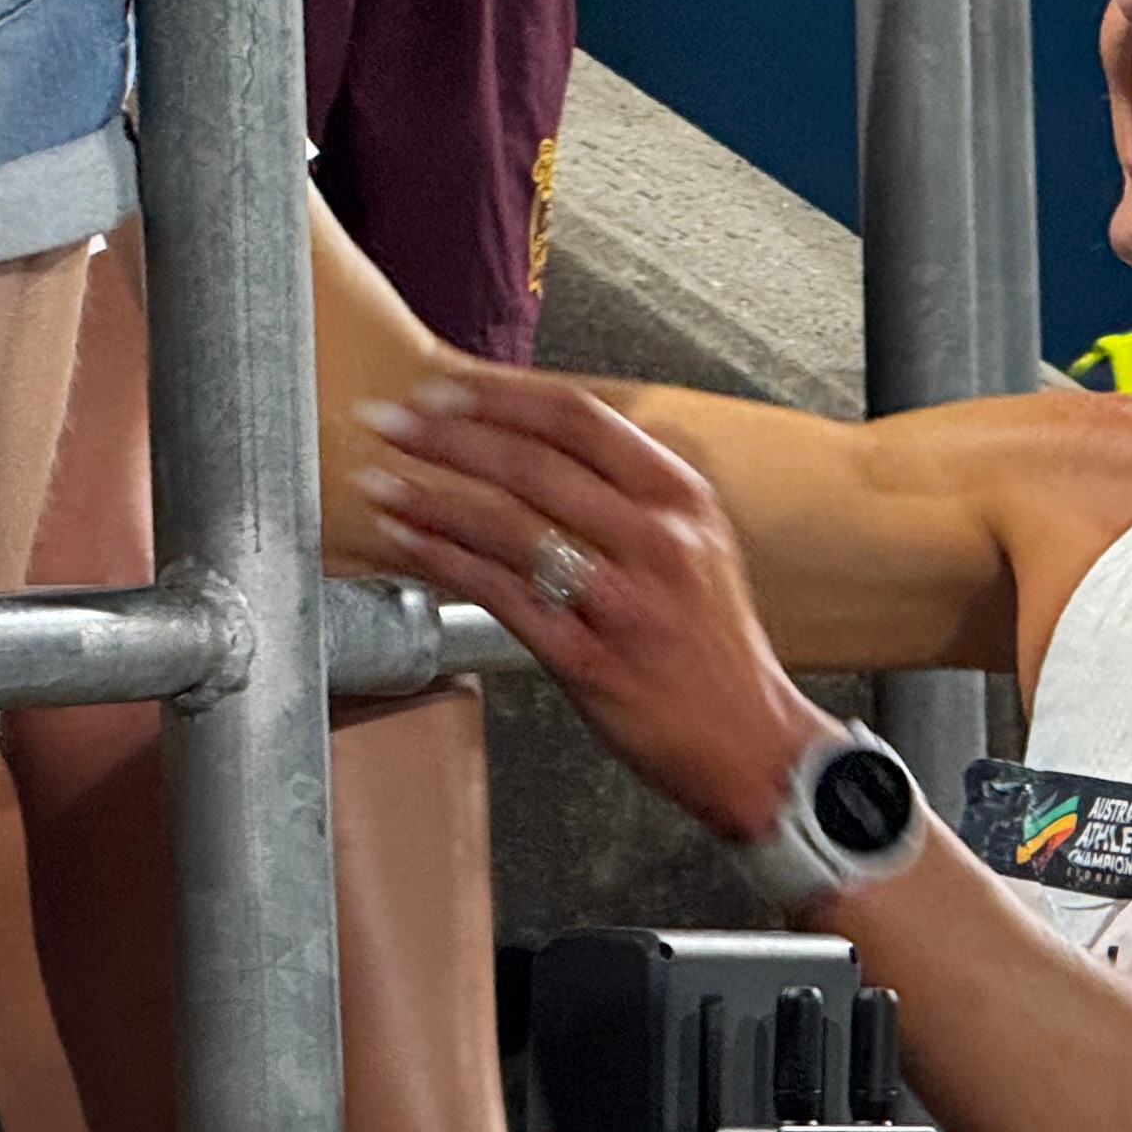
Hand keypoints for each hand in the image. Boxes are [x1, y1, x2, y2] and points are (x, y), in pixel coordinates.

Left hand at [352, 367, 833, 839]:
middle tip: (391, 422)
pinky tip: (407, 544)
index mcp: (681, 497)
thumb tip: (535, 449)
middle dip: (446, 436)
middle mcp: (657, 539)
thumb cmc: (712, 647)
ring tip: (379, 483)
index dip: (501, 397)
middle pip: (532, 463)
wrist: (752, 742)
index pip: (579, 419)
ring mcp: (623, 601)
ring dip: (431, 498)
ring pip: (509, 527)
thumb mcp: (696, 545)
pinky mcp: (590, 660)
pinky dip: (444, 563)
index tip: (445, 389)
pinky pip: (501, 598)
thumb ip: (629, 495)